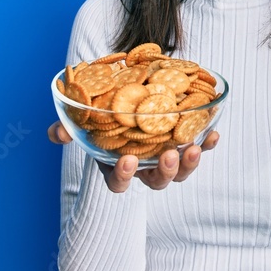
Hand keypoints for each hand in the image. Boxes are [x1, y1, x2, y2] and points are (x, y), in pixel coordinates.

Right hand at [47, 120, 218, 192]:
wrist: (129, 88)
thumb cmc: (102, 107)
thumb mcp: (84, 115)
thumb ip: (68, 126)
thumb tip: (57, 134)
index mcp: (117, 164)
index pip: (119, 182)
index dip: (123, 177)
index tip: (127, 160)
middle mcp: (145, 167)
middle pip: (157, 181)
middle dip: (164, 171)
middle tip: (168, 155)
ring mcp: (167, 156)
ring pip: (180, 171)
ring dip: (188, 162)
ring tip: (192, 147)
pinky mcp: (186, 141)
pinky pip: (199, 147)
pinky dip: (207, 143)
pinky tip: (213, 133)